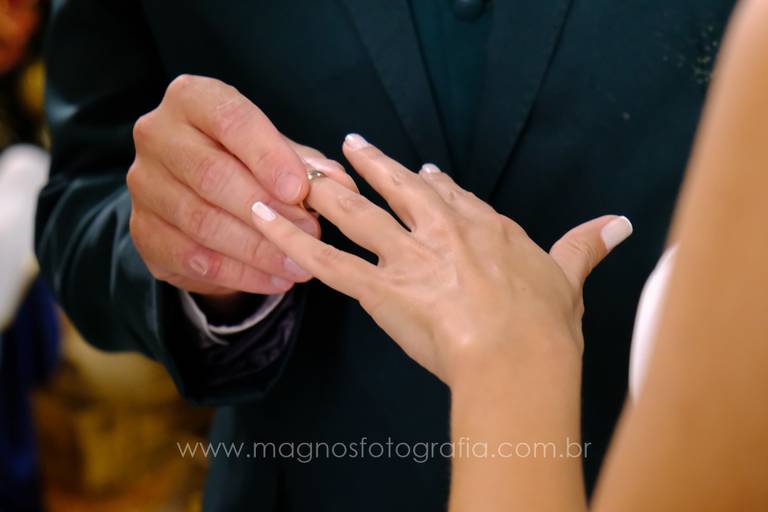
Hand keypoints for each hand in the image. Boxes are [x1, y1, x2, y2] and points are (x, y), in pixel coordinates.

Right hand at [127, 74, 354, 300]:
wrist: (197, 196)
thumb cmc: (245, 162)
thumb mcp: (280, 155)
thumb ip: (308, 166)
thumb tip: (341, 185)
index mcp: (192, 99)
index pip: (230, 118)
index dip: (268, 155)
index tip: (301, 189)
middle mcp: (157, 134)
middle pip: (211, 174)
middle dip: (267, 208)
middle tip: (311, 232)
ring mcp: (144, 184)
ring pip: (202, 221)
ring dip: (258, 248)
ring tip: (300, 263)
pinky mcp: (143, 231)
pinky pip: (193, 257)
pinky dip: (240, 273)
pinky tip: (276, 280)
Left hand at [250, 134, 631, 384]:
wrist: (518, 356)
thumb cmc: (545, 326)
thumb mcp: (570, 277)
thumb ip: (588, 244)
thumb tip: (621, 223)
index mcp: (485, 229)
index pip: (451, 197)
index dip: (431, 184)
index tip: (417, 171)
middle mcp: (443, 232)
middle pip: (398, 190)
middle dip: (372, 166)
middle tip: (350, 146)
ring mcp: (409, 257)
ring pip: (357, 215)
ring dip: (326, 192)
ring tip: (301, 172)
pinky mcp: (380, 289)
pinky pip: (328, 262)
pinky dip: (293, 241)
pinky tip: (267, 223)